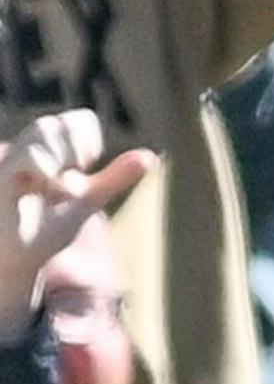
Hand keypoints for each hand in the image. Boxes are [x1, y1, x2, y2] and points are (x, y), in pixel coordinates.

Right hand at [0, 111, 151, 319]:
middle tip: (78, 169)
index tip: (87, 162)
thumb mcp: (85, 201)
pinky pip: (19, 160)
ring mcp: (6, 164)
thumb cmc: (44, 229)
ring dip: (58, 156)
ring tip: (56, 181)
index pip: (71, 123)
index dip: (85, 137)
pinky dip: (39, 166)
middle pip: (50, 126)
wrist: (13, 260)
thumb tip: (149, 157)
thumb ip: (113, 178)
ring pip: (37, 137)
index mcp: (45, 153)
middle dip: (73, 146)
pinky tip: (46, 180)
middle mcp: (22, 153)